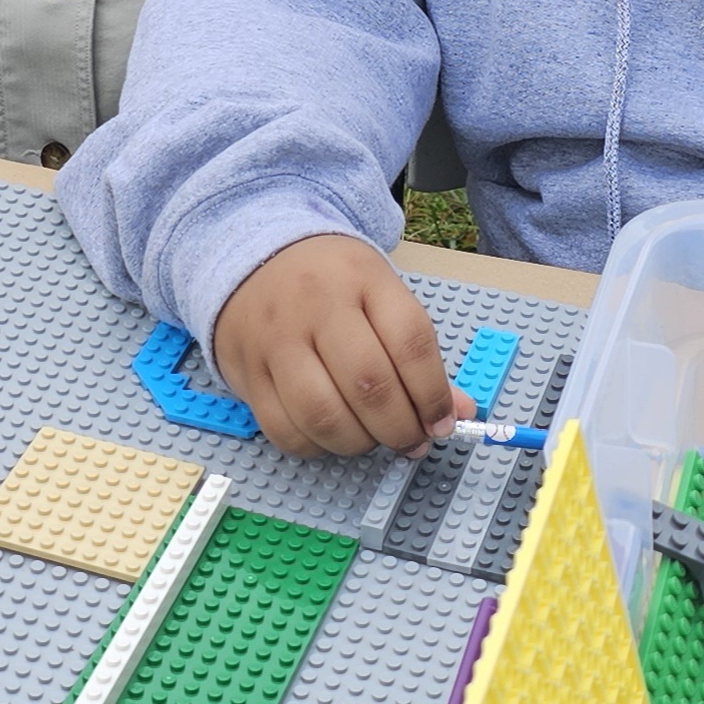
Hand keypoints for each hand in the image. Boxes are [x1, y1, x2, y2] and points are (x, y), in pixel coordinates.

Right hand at [212, 234, 472, 457]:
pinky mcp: (246, 372)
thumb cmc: (331, 283)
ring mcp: (276, 340)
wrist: (255, 256)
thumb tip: (457, 414)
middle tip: (411, 440)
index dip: (434, 394)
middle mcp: (317, 305)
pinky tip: (331, 435)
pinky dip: (316, 447)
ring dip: (359, 443)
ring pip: (324, 415)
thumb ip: (418, 355)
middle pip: (369, 384)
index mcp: (363, 279)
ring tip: (370, 438)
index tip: (442, 422)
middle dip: (400, 428)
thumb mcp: (380, 295)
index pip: (411, 342)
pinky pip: (284, 430)